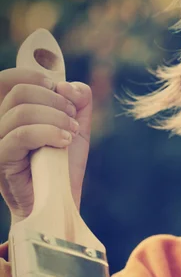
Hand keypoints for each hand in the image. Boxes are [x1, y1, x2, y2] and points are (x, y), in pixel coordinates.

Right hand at [0, 68, 91, 223]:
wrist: (60, 201)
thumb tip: (66, 85)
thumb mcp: (76, 127)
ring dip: (56, 117)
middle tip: (72, 118)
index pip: (8, 79)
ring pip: (21, 110)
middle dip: (55, 99)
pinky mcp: (1, 159)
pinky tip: (64, 141)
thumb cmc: (63, 165)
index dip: (36, 75)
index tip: (61, 90)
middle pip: (19, 90)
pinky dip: (49, 132)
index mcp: (11, 112)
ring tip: (70, 133)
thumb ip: (78, 101)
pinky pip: (21, 135)